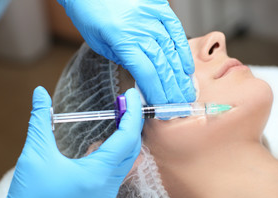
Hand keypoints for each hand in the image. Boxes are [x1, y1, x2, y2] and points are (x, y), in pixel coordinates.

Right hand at [0, 87, 142, 197]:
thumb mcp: (34, 156)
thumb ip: (40, 120)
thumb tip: (39, 93)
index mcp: (98, 174)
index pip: (127, 138)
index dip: (133, 114)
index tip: (131, 95)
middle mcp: (109, 185)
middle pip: (132, 148)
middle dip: (132, 122)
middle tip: (124, 102)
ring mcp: (107, 193)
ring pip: (127, 159)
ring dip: (125, 137)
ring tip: (117, 116)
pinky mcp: (101, 197)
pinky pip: (117, 170)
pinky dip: (116, 152)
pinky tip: (102, 142)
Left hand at [58, 0, 195, 103]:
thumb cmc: (90, 13)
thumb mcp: (99, 43)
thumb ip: (123, 59)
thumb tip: (142, 76)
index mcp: (121, 40)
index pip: (146, 74)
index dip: (157, 93)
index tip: (162, 107)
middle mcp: (140, 29)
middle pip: (162, 66)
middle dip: (172, 90)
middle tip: (180, 106)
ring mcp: (152, 17)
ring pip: (171, 52)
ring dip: (181, 76)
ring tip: (187, 93)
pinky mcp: (159, 8)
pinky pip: (176, 31)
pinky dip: (183, 51)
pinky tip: (187, 68)